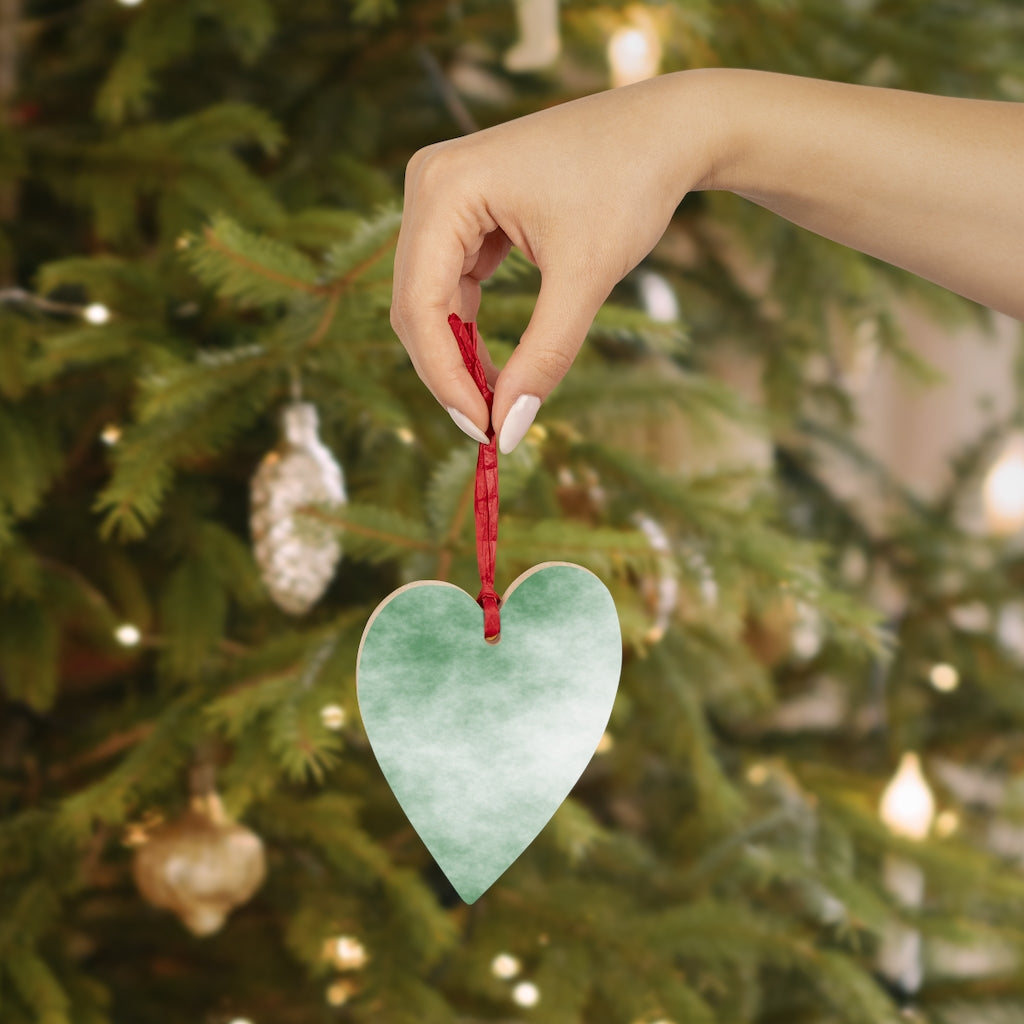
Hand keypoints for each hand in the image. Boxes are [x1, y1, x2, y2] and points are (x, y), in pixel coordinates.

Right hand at [390, 73, 719, 451]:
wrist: (665, 130)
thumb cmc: (629, 185)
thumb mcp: (585, 278)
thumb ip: (543, 357)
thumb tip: (508, 430)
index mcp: (444, 187)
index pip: (420, 305)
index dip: (445, 378)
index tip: (484, 431)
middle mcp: (428, 183)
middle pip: (415, 305)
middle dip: (449, 371)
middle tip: (490, 427)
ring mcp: (442, 193)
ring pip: (429, 299)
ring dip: (459, 354)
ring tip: (498, 401)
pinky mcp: (463, 207)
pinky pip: (451, 282)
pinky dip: (470, 327)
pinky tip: (497, 364)